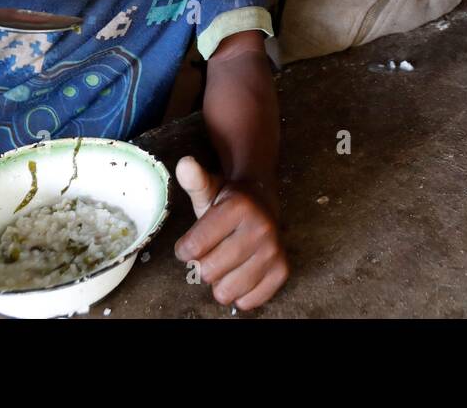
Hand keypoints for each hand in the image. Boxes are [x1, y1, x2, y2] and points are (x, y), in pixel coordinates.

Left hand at [173, 156, 288, 310]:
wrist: (262, 202)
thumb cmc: (228, 202)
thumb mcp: (208, 188)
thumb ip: (194, 179)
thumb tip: (184, 164)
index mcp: (239, 207)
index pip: (192, 249)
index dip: (185, 250)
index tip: (192, 242)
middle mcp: (261, 228)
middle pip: (207, 272)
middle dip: (203, 264)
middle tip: (213, 249)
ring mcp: (274, 251)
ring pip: (226, 291)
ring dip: (221, 281)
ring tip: (227, 260)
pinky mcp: (282, 271)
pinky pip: (247, 301)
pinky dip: (240, 293)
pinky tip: (242, 271)